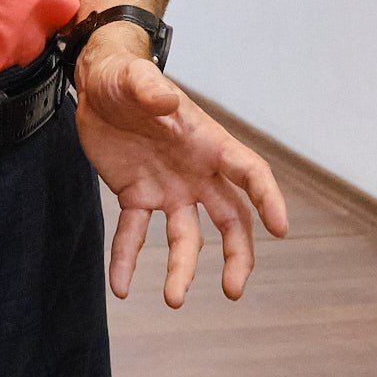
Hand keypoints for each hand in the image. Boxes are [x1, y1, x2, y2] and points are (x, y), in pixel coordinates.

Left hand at [72, 22, 288, 305]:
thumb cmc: (124, 76)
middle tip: (233, 290)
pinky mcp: (136, 196)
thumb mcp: (134, 77)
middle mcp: (195, 171)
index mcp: (207, 141)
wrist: (96, 84)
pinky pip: (133, 235)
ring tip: (173, 300)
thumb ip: (150, 89)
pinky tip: (121, 288)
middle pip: (230, 218)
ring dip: (182, 269)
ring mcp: (168, 188)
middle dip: (237, 254)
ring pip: (186, 236)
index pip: (249, 172)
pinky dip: (126, 261)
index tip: (280, 228)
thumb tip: (167, 104)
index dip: (268, 198)